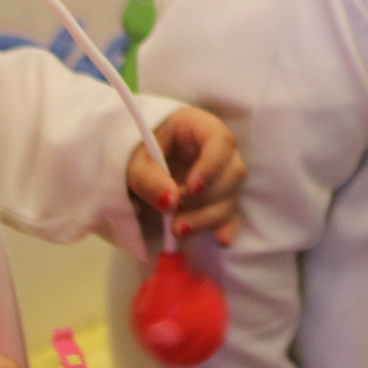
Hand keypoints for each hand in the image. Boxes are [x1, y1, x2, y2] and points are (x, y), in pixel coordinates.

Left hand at [129, 108, 246, 244]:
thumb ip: (148, 178)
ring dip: (209, 216)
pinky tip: (221, 240)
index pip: (220, 141)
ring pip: (232, 195)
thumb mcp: (134, 161)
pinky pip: (231, 212)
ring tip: (178, 229)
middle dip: (207, 198)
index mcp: (199, 127)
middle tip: (176, 213)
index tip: (191, 188)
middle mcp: (219, 150)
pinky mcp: (219, 196)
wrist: (138, 159)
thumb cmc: (138, 150)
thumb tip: (170, 202)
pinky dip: (226, 226)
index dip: (211, 166)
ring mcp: (222, 174)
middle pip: (232, 171)